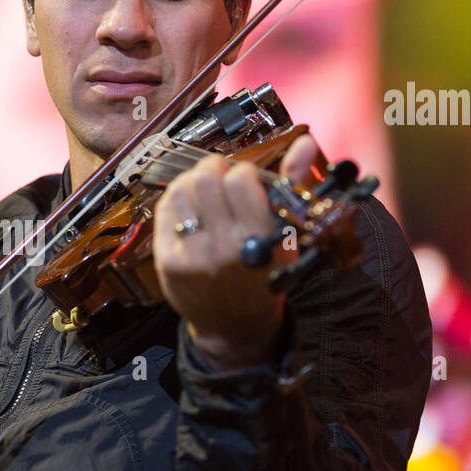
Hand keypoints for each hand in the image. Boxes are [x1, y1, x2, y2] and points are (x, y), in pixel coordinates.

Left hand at [152, 135, 319, 370]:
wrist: (236, 326)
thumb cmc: (265, 276)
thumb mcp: (287, 236)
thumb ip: (293, 186)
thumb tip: (305, 143)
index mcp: (262, 239)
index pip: (242, 180)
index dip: (243, 173)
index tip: (246, 181)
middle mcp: (227, 247)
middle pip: (208, 180)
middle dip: (215, 169)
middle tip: (220, 176)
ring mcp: (194, 255)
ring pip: (182, 190)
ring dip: (193, 181)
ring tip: (204, 189)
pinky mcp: (169, 261)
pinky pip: (165, 211)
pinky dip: (176, 199)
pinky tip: (188, 205)